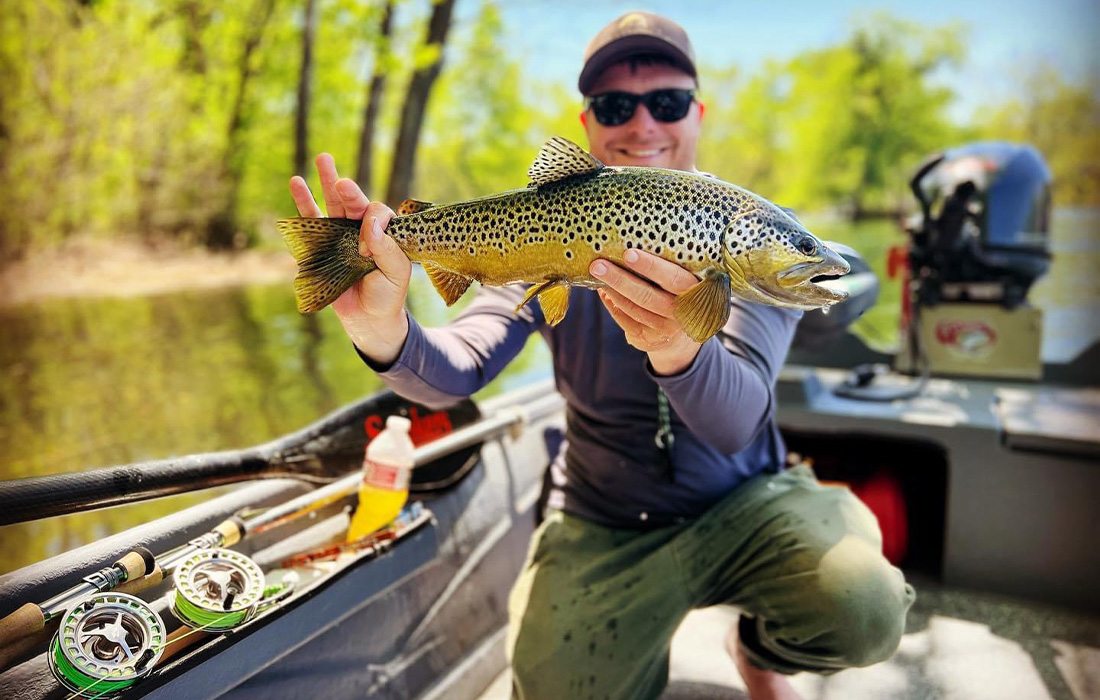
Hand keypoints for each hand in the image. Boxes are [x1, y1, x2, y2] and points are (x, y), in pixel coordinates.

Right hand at [288, 153, 410, 365]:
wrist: (369, 320)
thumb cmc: (387, 295)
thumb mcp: (396, 273)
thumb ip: (386, 248)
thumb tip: (370, 225)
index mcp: (384, 233)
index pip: (376, 213)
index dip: (371, 223)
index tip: (367, 246)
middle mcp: (362, 230)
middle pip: (353, 201)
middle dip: (345, 186)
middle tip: (336, 175)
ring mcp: (341, 237)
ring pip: (332, 205)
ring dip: (325, 182)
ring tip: (322, 158)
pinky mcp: (322, 248)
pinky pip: (311, 223)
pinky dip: (304, 204)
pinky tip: (297, 182)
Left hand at [590, 249, 704, 375]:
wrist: (681, 337)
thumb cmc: (680, 294)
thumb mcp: (685, 280)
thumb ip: (671, 266)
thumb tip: (632, 244)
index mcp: (696, 292)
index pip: (673, 278)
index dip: (650, 267)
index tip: (628, 253)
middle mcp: (682, 313)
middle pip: (647, 296)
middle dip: (620, 279)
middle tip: (598, 265)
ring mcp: (665, 329)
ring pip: (634, 308)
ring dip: (613, 290)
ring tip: (597, 272)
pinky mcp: (648, 339)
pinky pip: (625, 320)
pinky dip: (612, 304)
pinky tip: (603, 291)